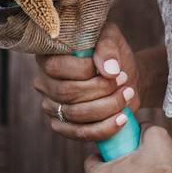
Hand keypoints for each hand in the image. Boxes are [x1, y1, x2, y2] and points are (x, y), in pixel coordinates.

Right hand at [33, 22, 140, 141]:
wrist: (123, 77)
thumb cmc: (112, 54)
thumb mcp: (111, 39)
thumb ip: (107, 48)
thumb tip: (109, 70)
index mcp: (47, 56)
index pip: (56, 67)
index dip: (86, 70)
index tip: (114, 69)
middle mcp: (43, 82)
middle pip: (67, 93)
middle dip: (101, 89)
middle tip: (124, 80)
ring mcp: (51, 106)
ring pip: (75, 114)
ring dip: (107, 106)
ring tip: (128, 94)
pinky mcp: (62, 126)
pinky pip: (80, 133)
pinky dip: (105, 128)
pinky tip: (122, 118)